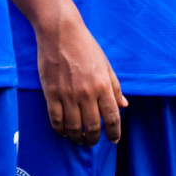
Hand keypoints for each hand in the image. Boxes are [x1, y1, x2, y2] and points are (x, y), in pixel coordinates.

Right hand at [35, 13, 127, 145]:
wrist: (61, 33)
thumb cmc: (86, 46)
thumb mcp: (106, 65)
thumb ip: (115, 87)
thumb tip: (124, 105)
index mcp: (103, 85)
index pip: (112, 117)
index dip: (114, 132)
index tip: (113, 139)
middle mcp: (87, 93)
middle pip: (92, 126)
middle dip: (93, 139)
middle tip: (92, 141)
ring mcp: (68, 95)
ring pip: (73, 127)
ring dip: (76, 138)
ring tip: (78, 140)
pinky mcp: (51, 94)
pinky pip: (56, 120)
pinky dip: (60, 130)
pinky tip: (63, 133)